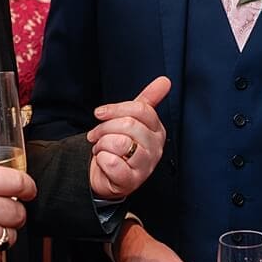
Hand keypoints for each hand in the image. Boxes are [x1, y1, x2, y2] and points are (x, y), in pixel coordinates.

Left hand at [88, 76, 170, 198]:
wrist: (107, 175)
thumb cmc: (120, 145)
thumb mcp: (132, 119)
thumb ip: (148, 99)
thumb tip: (165, 80)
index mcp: (157, 130)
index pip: (140, 109)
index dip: (115, 109)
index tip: (99, 113)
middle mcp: (156, 148)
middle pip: (127, 125)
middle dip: (104, 128)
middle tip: (96, 135)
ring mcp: (146, 166)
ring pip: (119, 143)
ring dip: (101, 145)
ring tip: (102, 149)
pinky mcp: (131, 181)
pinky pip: (111, 162)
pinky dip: (101, 160)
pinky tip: (104, 162)